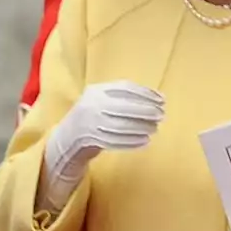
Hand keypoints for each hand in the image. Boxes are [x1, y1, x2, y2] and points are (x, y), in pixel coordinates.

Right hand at [40, 81, 163, 210]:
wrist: (68, 137)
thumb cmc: (95, 115)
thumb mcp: (103, 99)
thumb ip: (125, 96)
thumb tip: (158, 98)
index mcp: (96, 90)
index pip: (124, 88)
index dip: (145, 93)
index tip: (162, 100)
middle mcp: (92, 105)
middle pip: (123, 107)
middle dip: (145, 111)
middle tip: (161, 115)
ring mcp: (90, 123)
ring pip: (120, 126)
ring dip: (140, 128)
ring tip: (155, 129)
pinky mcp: (90, 139)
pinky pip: (115, 141)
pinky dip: (132, 141)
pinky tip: (145, 141)